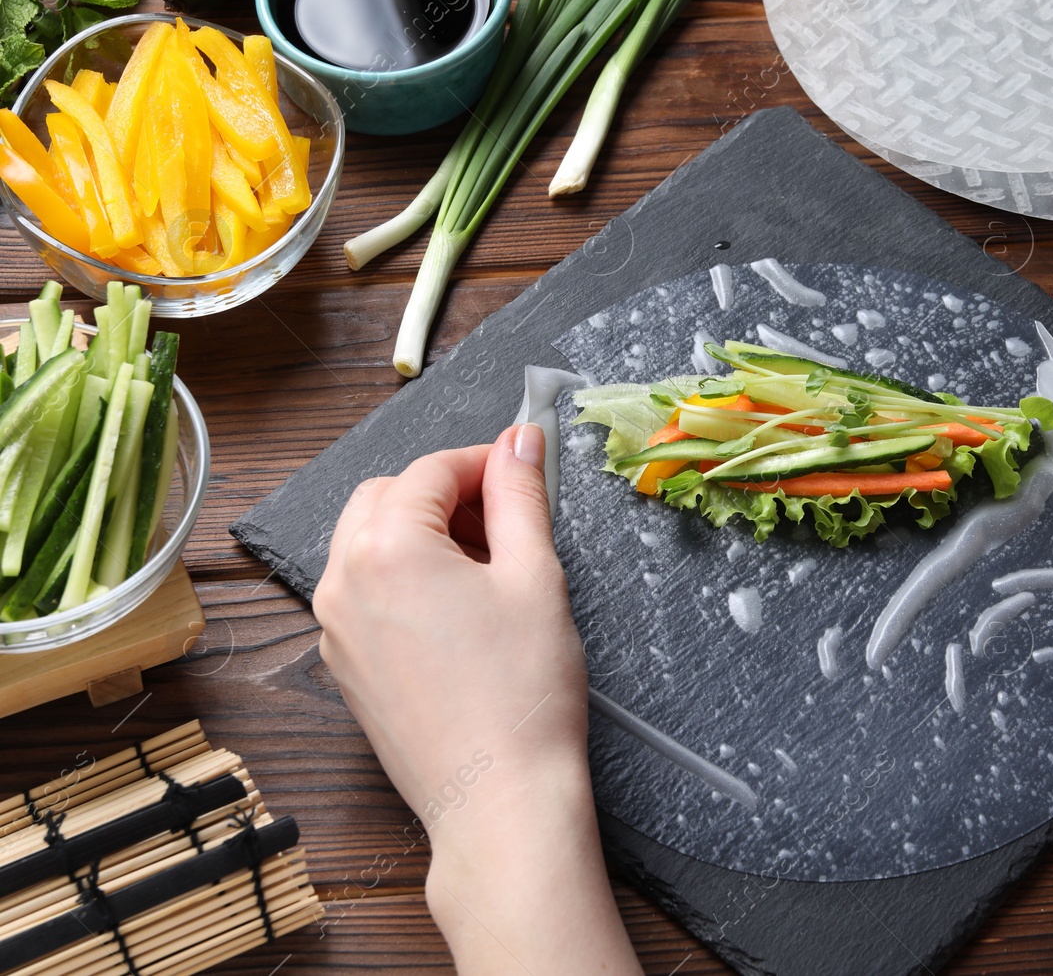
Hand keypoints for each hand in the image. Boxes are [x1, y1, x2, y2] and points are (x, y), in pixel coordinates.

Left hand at [314, 425, 639, 975]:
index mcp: (387, 547)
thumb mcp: (535, 576)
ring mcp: (334, 628)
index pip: (432, 470)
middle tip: (506, 520)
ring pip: (368, 544)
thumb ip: (521, 496)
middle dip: (444, 494)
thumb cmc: (523, 691)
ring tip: (487, 568)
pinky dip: (403, 580)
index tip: (524, 473)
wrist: (498, 797)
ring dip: (420, 534)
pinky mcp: (343, 666)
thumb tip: (519, 439)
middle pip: (386, 497)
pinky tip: (459, 613)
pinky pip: (363, 595)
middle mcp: (342, 581)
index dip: (484, 462)